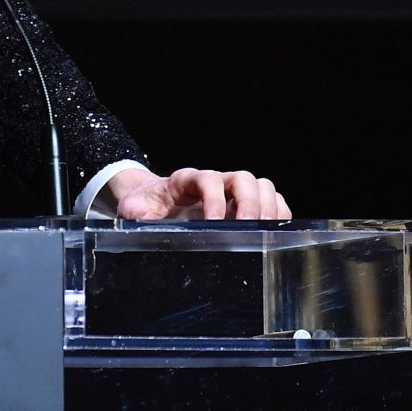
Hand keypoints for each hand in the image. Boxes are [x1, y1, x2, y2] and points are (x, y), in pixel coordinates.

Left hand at [105, 166, 290, 220]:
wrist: (151, 199)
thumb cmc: (145, 205)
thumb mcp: (133, 210)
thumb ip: (137, 216)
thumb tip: (144, 224)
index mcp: (186, 181)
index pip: (208, 180)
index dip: (215, 198)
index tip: (216, 223)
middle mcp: (213, 181)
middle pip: (243, 178)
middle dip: (250, 203)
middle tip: (248, 229)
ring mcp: (231, 190)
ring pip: (261, 185)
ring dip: (268, 207)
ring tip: (265, 232)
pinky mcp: (243, 202)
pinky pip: (271, 200)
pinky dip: (278, 213)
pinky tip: (273, 232)